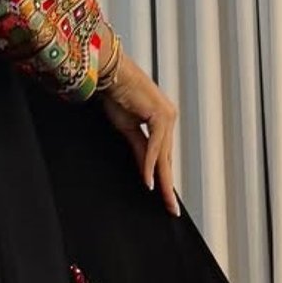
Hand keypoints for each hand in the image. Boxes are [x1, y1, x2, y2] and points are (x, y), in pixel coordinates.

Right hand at [98, 45, 179, 215]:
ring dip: (162, 180)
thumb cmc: (116, 96)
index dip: (164, 178)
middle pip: (168, 159)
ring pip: (164, 155)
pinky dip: (151, 164)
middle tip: (171, 208)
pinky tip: (149, 181)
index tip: (165, 199)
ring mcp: (167, 116)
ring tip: (163, 201)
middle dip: (168, 185)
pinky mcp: (160, 115)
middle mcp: (169, 118)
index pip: (164, 156)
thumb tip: (145, 170)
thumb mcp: (127, 128)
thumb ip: (139, 149)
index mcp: (162, 122)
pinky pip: (155, 146)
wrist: (110, 73)